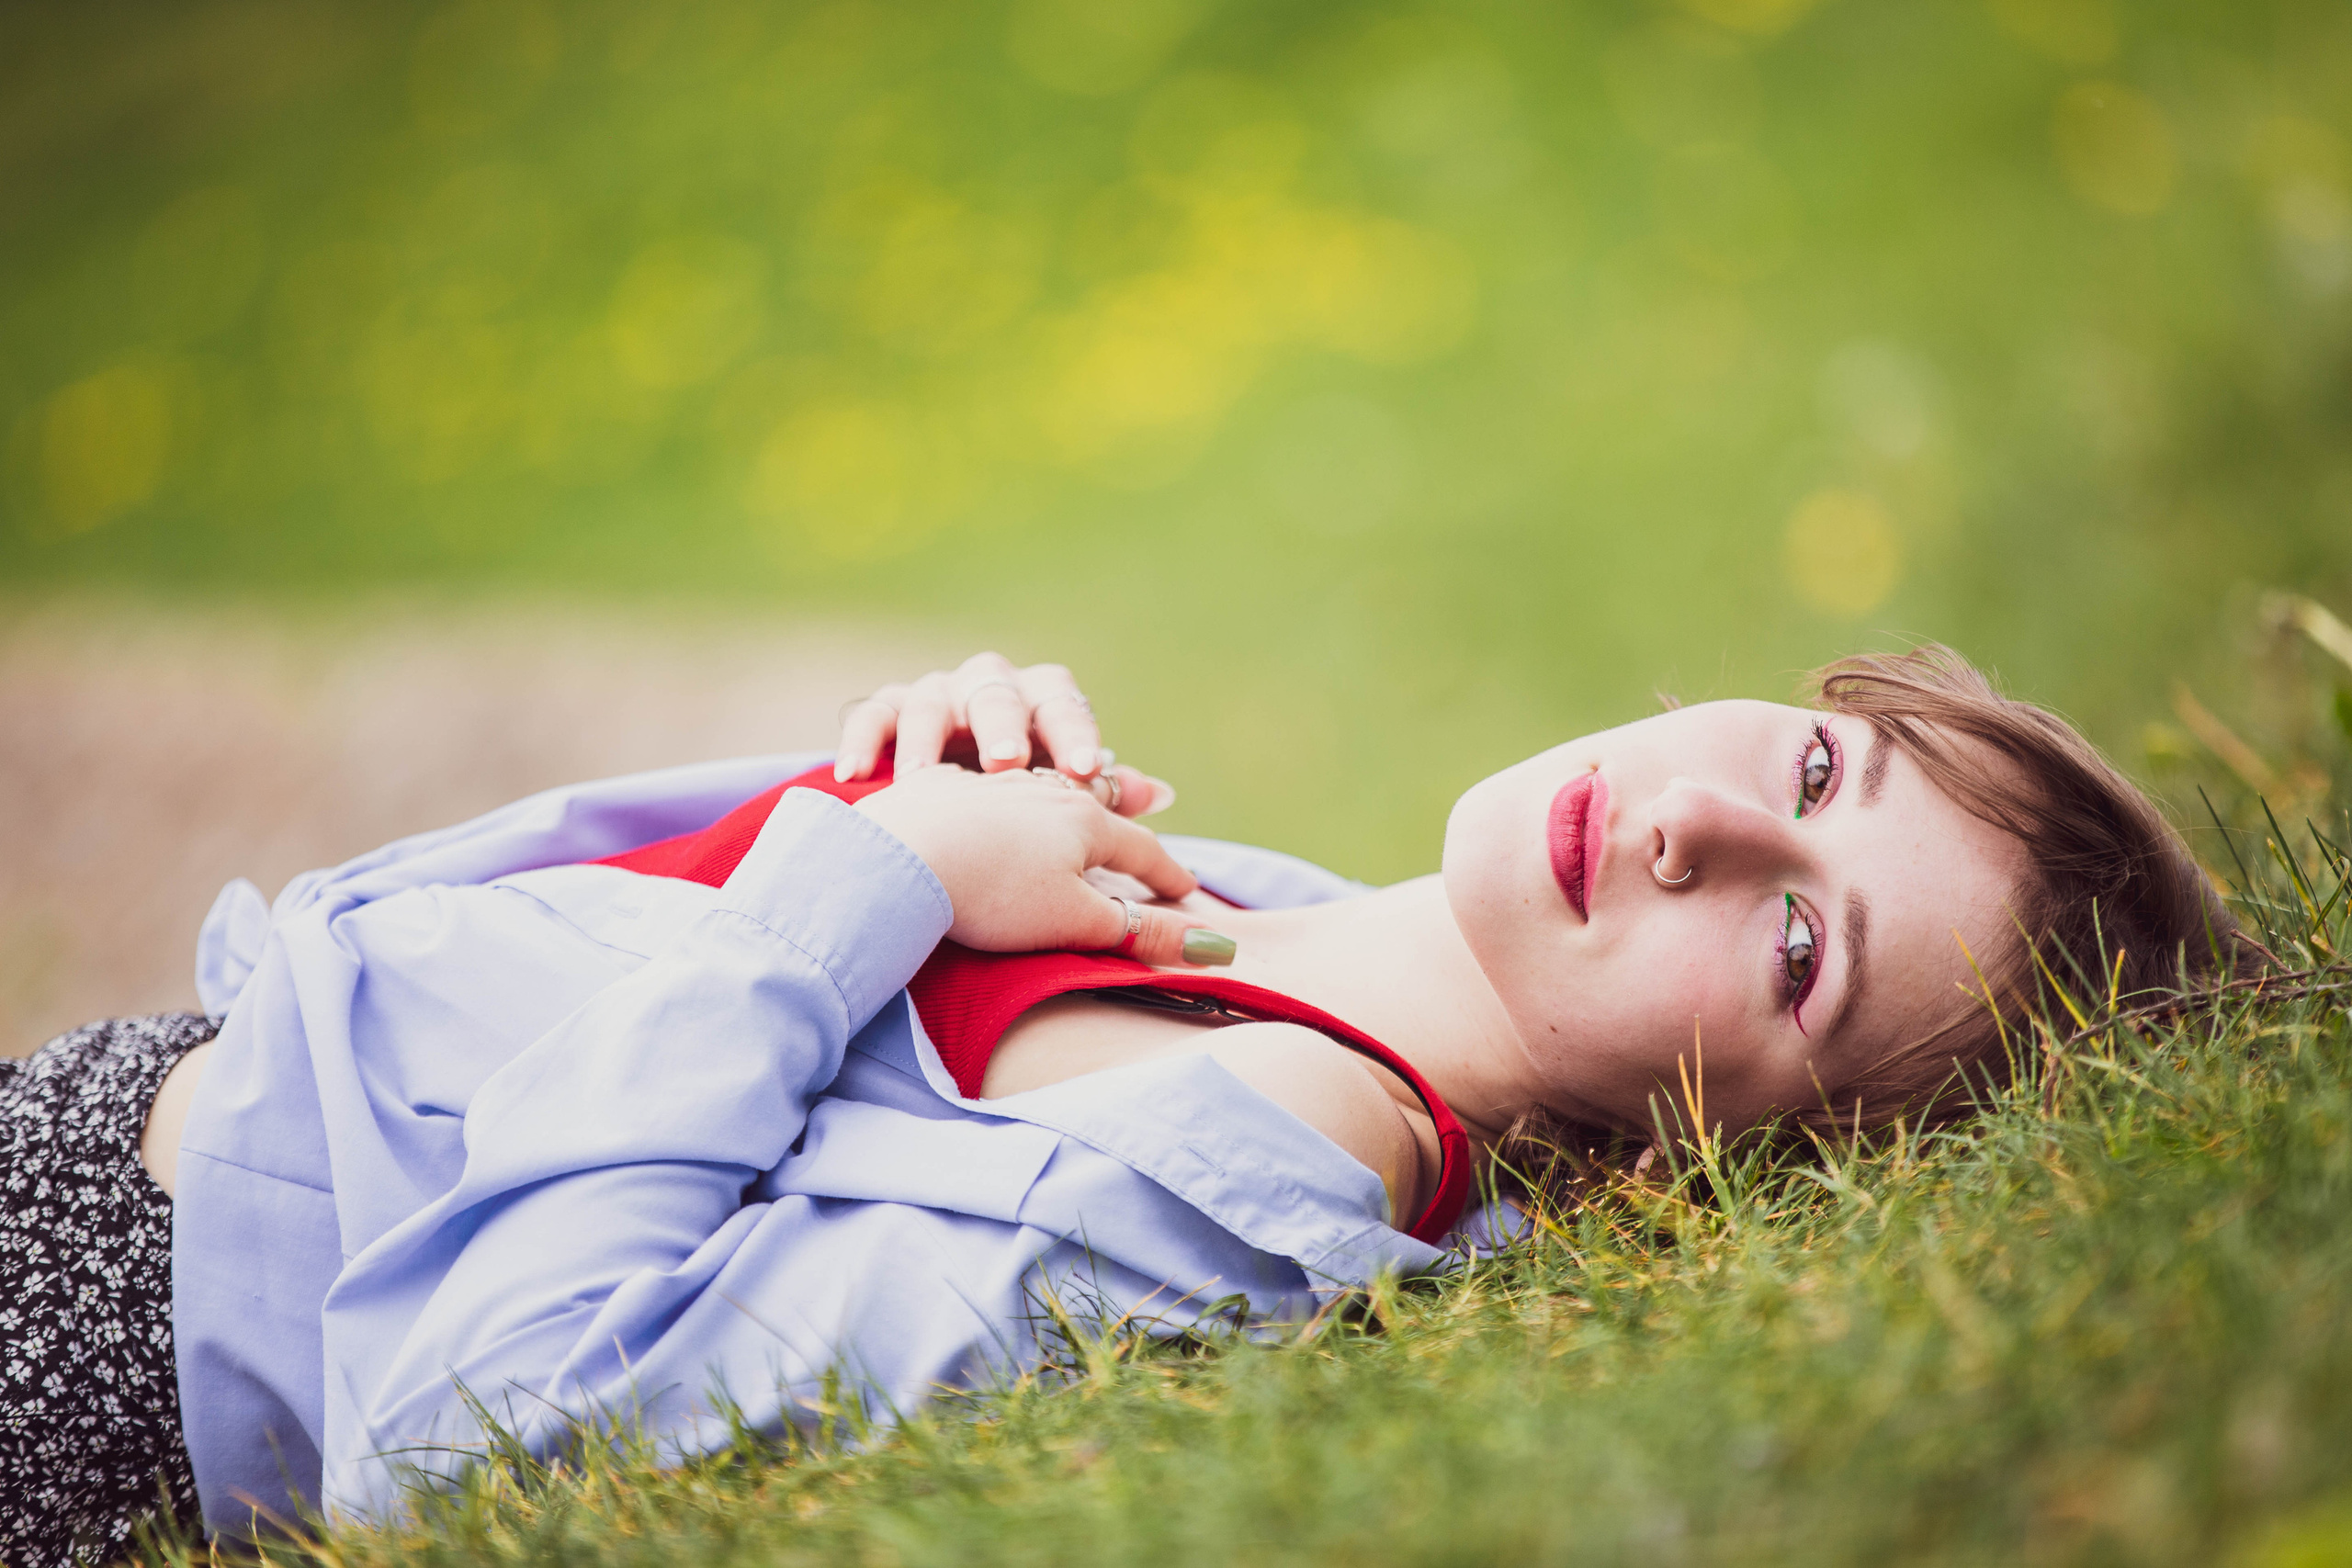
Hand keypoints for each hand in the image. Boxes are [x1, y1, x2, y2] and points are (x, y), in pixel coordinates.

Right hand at [835, 652, 1174, 817]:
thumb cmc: (1020, 800)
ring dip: (926, 738)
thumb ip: (1101, 794)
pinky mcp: (885, 711)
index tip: (1080, 772)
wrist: (949, 804)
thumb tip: (1160, 794)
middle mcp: (988, 688)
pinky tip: (856, 776)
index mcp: (1039, 702)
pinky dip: (862, 742)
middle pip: (996, 692)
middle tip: (1003, 766)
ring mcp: (935, 695)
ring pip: (930, 699)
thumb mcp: (1058, 798)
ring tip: (921, 777)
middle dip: (1000, 727)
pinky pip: (872, 714)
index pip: (1060, 703)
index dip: (1072, 734)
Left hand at [856, 764, 1231, 965]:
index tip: (1189, 891)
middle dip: (1119, 824)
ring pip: (1036, 791)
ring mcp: (985, 784)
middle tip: (1137, 838)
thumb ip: (1141, 932)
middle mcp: (1039, 789)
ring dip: (1059, 803)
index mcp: (1083, 820)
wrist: (897, 854)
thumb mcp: (1076, 920)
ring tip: (1068, 812)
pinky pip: (978, 791)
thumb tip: (1215, 948)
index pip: (1141, 849)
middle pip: (1093, 808)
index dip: (1168, 875)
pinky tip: (986, 805)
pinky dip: (996, 801)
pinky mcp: (934, 789)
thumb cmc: (993, 891)